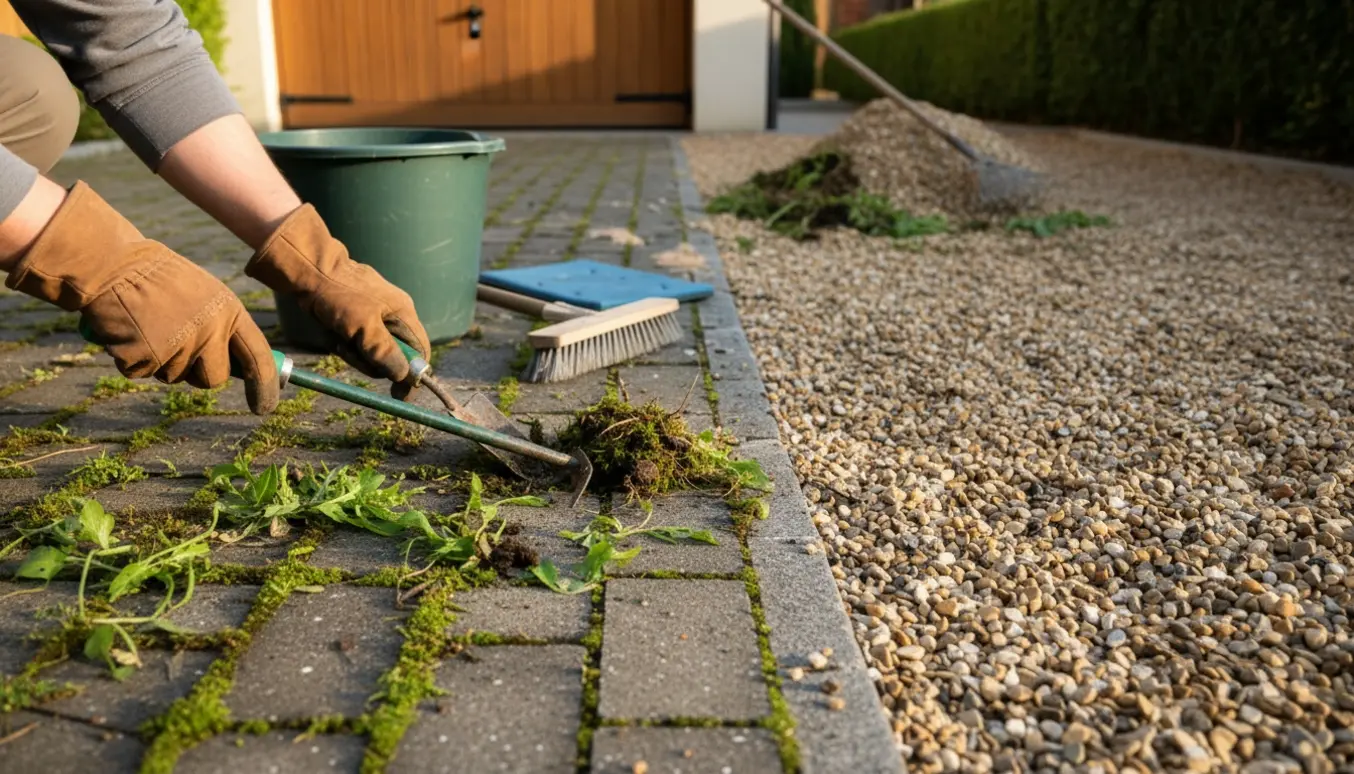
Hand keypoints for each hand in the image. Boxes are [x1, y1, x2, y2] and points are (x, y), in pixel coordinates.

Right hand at [4, 182, 278, 413]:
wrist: (112, 264)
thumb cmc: (158, 279)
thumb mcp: (204, 295)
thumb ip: (221, 328)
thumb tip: (242, 368)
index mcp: (229, 311)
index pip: (258, 357)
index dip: (264, 386)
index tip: (264, 407)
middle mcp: (210, 330)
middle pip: (214, 378)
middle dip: (197, 374)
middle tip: (175, 347)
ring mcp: (179, 344)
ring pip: (174, 377)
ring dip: (160, 361)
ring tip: (147, 325)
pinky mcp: (146, 355)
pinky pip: (141, 372)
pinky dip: (131, 358)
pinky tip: (128, 330)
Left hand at [244, 204, 431, 398]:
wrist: (307, 267)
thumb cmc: (338, 294)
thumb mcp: (364, 327)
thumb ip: (386, 352)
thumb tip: (405, 376)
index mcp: (403, 313)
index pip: (420, 352)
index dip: (412, 375)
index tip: (398, 395)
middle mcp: (392, 315)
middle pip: (393, 356)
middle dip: (371, 361)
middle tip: (351, 351)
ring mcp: (373, 316)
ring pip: (370, 351)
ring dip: (353, 352)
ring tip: (338, 337)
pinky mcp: (354, 317)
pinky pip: (354, 342)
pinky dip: (342, 342)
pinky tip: (331, 330)